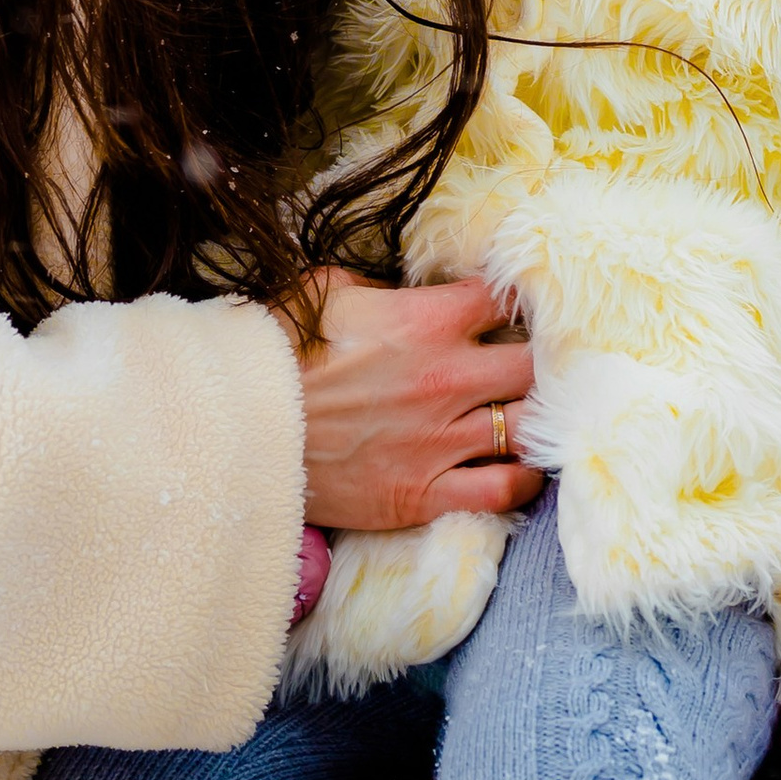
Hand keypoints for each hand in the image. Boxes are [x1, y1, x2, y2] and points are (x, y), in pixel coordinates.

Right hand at [288, 270, 543, 534]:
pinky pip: (502, 489)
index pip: (508, 299)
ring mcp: (440, 439)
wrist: (238, 430)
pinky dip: (521, 479)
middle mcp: (447, 378)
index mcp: (427, 320)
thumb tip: (409, 291)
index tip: (518, 307)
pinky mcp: (426, 492)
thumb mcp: (326, 292)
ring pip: (530, 428)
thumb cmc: (278, 354)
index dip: (521, 299)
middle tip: (535, 366)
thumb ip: (382, 287)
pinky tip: (519, 467)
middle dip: (542, 362)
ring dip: (537, 420)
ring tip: (532, 416)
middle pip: (537, 365)